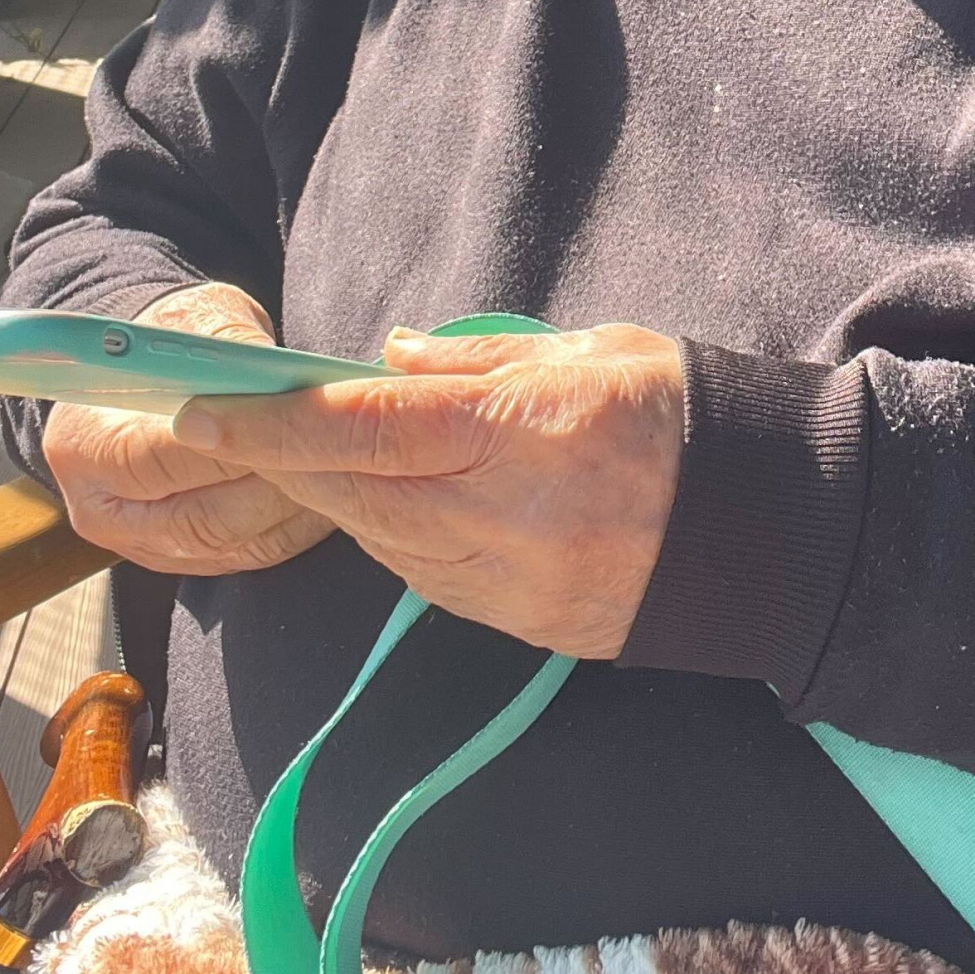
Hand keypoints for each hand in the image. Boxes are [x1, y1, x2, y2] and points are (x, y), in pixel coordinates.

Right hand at [43, 282, 333, 575]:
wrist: (143, 371)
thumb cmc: (170, 336)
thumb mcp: (196, 319)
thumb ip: (229, 349)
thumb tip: (277, 375)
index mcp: (85, 442)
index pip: (165, 458)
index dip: (237, 442)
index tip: (296, 421)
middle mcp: (100, 508)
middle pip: (202, 515)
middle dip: (278, 482)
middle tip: (337, 452)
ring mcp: (138, 544)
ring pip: (232, 542)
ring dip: (294, 510)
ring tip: (342, 471)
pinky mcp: (177, 561)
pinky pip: (245, 555)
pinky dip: (292, 528)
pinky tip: (329, 496)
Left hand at [172, 324, 685, 657]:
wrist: (767, 528)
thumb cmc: (678, 415)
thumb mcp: (584, 350)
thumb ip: (477, 358)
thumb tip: (389, 360)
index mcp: (520, 435)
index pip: (368, 428)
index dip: (277, 422)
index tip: (207, 409)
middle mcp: (504, 517)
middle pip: (356, 492)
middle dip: (285, 461)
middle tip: (229, 424)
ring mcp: (509, 581)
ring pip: (381, 542)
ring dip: (336, 499)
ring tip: (310, 456)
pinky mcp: (520, 623)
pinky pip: (426, 577)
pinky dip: (392, 538)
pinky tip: (389, 504)